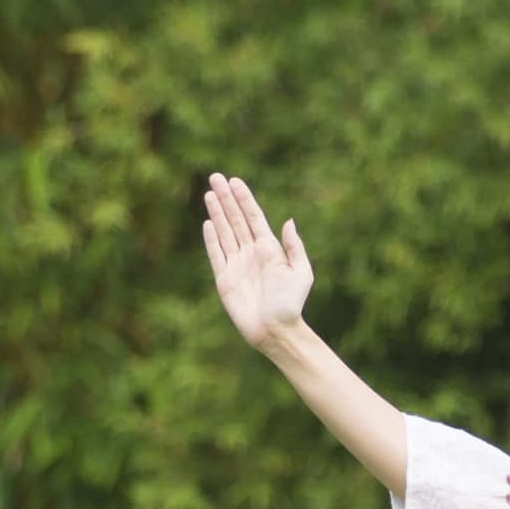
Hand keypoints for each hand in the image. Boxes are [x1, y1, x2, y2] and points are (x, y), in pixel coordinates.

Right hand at [198, 171, 312, 349]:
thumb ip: (294, 247)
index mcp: (269, 249)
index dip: (244, 199)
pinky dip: (211, 239)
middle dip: (226, 199)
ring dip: (216, 213)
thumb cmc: (292, 304)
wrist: (276, 331)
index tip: (235, 181)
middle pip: (235, 220)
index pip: (254, 217)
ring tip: (209, 193)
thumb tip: (288, 221)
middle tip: (215, 177)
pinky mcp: (225, 280)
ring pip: (224, 233)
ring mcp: (236, 265)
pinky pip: (216, 255)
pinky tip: (207, 223)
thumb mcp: (301, 273)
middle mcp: (251, 253)